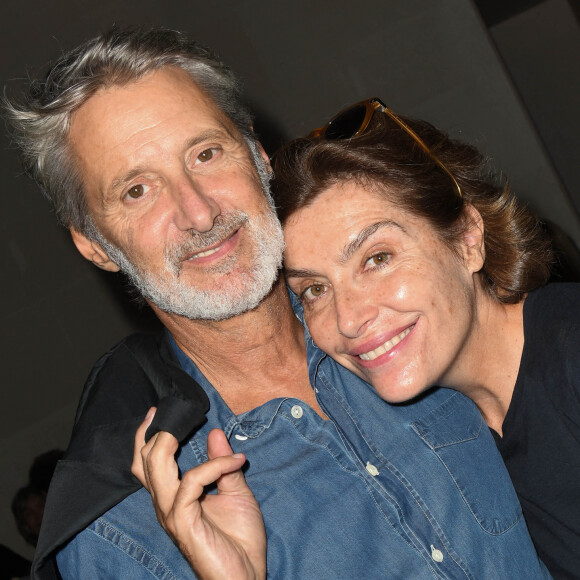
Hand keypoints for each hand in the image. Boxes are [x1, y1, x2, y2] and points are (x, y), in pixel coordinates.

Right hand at [132, 408, 266, 579]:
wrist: (246, 577)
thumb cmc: (239, 540)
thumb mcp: (235, 492)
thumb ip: (222, 465)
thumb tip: (213, 433)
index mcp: (174, 497)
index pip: (149, 464)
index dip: (148, 437)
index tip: (159, 412)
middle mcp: (166, 504)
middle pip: (145, 461)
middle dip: (154, 431)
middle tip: (169, 411)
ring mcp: (172, 513)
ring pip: (157, 467)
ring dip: (174, 441)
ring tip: (196, 424)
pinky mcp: (183, 522)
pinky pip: (191, 482)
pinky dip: (214, 465)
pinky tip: (236, 461)